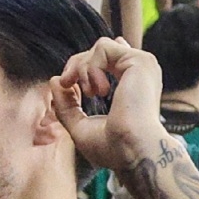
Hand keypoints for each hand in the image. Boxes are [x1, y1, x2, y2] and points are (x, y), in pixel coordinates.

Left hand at [54, 37, 166, 172]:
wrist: (132, 151)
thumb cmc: (114, 147)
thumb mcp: (80, 125)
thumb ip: (68, 105)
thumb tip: (55, 81)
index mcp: (132, 85)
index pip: (115, 56)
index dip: (90, 61)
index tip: (70, 82)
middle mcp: (140, 73)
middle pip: (100, 51)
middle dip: (76, 67)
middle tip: (68, 85)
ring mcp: (142, 66)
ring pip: (100, 47)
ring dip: (83, 68)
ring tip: (90, 94)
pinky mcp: (140, 61)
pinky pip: (103, 47)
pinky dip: (91, 66)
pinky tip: (97, 90)